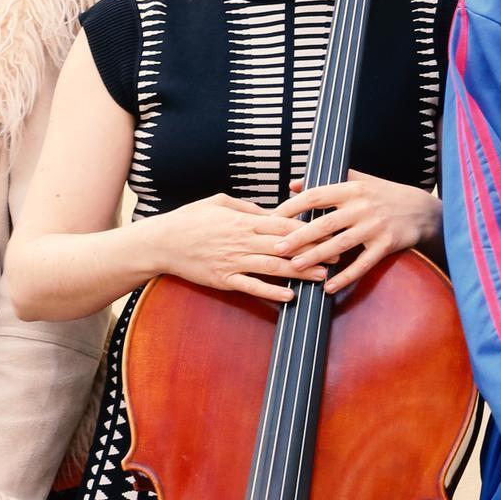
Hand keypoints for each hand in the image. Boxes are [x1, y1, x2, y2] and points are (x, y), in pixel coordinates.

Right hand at [151, 193, 319, 301]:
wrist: (162, 242)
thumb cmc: (190, 219)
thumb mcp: (219, 203)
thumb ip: (248, 208)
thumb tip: (272, 212)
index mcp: (243, 221)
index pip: (282, 224)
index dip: (308, 228)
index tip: (328, 230)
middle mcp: (241, 241)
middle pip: (284, 246)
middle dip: (313, 250)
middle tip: (337, 254)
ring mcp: (233, 262)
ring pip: (273, 267)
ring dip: (300, 272)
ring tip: (322, 276)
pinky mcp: (224, 279)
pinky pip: (252, 287)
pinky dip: (271, 292)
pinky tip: (289, 296)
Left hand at [272, 172, 441, 293]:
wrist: (423, 209)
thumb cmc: (384, 194)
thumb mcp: (358, 181)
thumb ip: (326, 181)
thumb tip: (293, 184)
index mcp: (351, 188)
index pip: (315, 196)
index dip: (292, 207)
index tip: (273, 218)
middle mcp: (361, 207)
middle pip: (324, 223)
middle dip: (298, 237)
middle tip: (276, 248)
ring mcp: (374, 227)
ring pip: (340, 245)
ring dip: (316, 257)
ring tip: (295, 266)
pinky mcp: (386, 245)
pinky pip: (362, 264)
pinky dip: (345, 277)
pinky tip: (328, 287)